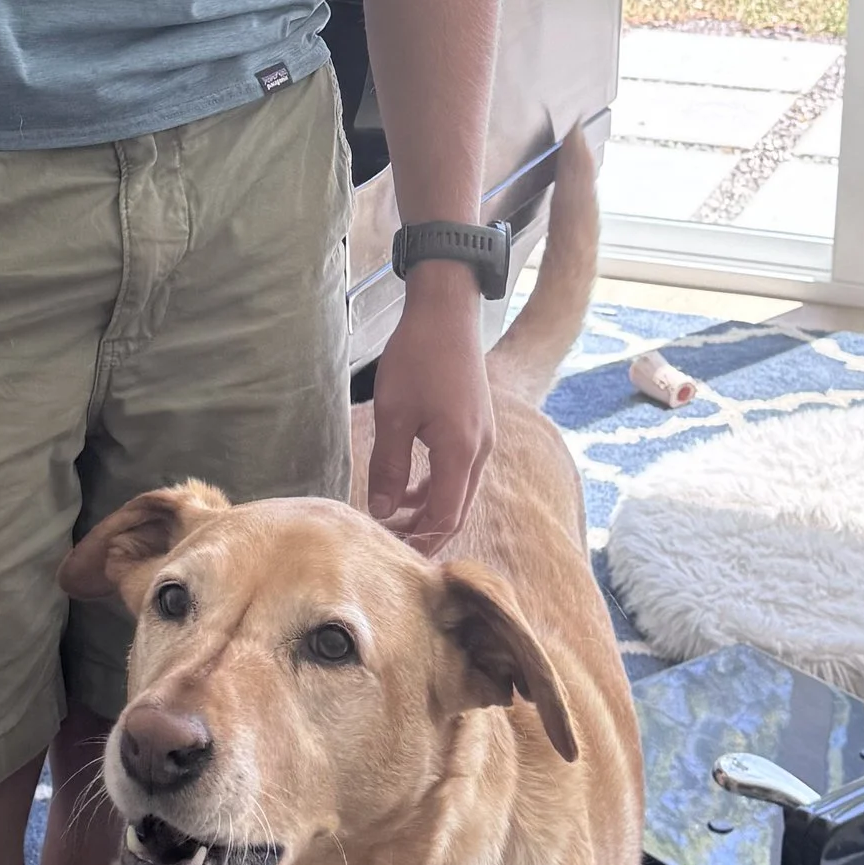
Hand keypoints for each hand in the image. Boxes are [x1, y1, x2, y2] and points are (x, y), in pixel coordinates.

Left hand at [366, 268, 493, 552]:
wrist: (446, 311)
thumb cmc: (417, 356)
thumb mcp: (393, 414)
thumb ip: (389, 468)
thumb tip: (381, 511)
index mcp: (460, 451)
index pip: (445, 517)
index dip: (418, 541)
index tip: (388, 552)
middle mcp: (479, 450)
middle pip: (456, 511)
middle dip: (425, 534)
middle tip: (389, 547)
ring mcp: (482, 439)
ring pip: (459, 492)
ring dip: (429, 512)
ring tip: (394, 521)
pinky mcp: (476, 427)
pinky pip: (459, 472)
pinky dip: (436, 488)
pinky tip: (409, 490)